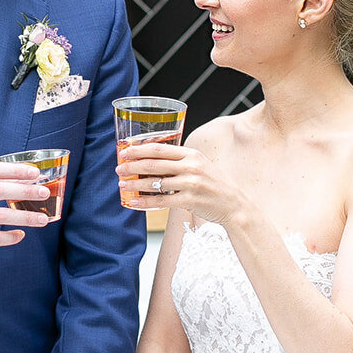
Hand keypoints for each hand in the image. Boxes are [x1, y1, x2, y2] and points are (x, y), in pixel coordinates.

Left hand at [116, 142, 237, 226]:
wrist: (234, 204)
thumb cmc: (214, 185)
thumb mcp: (200, 165)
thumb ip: (180, 161)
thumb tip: (150, 161)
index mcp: (192, 154)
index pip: (160, 148)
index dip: (139, 150)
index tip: (124, 152)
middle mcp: (191, 166)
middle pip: (154, 163)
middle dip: (132, 166)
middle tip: (119, 169)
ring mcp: (191, 183)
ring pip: (155, 182)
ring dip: (135, 184)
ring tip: (122, 185)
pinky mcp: (189, 200)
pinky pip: (161, 201)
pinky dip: (145, 202)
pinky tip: (133, 203)